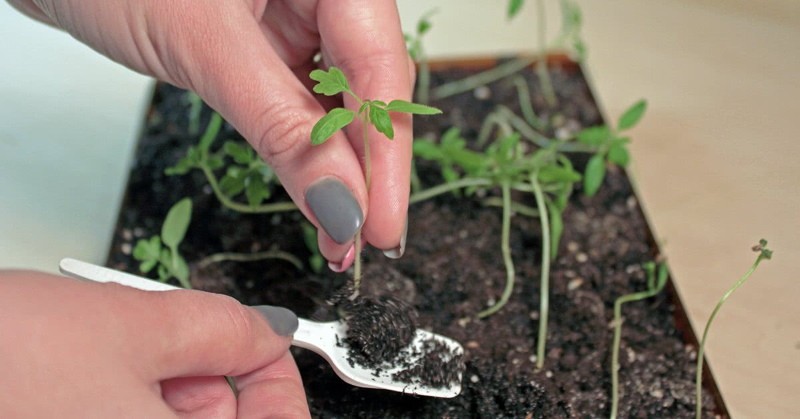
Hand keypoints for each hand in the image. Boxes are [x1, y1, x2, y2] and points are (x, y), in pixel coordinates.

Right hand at [0, 270, 309, 417]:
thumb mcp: (132, 324)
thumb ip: (222, 328)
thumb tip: (266, 331)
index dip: (277, 388)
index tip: (265, 346)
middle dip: (211, 381)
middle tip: (180, 336)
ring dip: (165, 388)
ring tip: (120, 346)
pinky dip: (128, 401)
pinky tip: (96, 370)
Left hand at [8, 0, 413, 270]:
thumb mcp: (205, 47)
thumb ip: (280, 125)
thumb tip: (338, 200)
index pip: (380, 68)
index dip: (386, 155)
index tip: (379, 224)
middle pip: (370, 90)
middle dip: (366, 170)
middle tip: (362, 239)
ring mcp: (302, 18)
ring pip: (342, 104)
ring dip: (341, 170)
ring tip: (339, 228)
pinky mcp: (275, 47)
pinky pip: (306, 105)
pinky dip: (309, 151)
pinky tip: (316, 188)